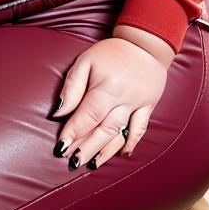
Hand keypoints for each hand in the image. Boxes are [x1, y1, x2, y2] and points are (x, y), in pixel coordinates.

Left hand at [49, 36, 168, 169]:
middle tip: (72, 163)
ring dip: (105, 151)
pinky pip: (140, 129)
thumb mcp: (85, 61)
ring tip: (90, 164)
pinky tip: (122, 154)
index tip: (61, 147)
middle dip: (86, 147)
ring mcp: (139, 104)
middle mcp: (124, 98)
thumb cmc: (110, 52)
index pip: (87, 115)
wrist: (144, 44)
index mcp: (108, 86)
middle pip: (104, 129)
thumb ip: (72, 87)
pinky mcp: (149, 107)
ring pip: (121, 133)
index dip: (73, 132)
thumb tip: (60, 113)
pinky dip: (131, 143)